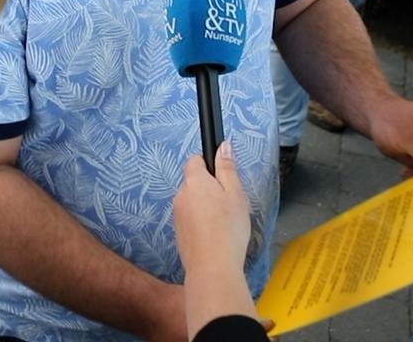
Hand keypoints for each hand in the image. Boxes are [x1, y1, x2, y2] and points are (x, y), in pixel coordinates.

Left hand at [174, 143, 258, 340]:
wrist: (212, 267)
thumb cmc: (228, 228)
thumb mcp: (235, 193)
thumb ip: (227, 168)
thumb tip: (222, 146)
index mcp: (194, 181)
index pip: (194, 160)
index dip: (209, 164)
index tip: (223, 176)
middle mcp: (180, 195)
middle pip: (194, 182)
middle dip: (209, 188)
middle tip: (229, 202)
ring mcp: (177, 216)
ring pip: (192, 202)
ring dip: (205, 206)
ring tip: (224, 222)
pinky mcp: (178, 233)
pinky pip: (190, 220)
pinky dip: (201, 223)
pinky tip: (215, 235)